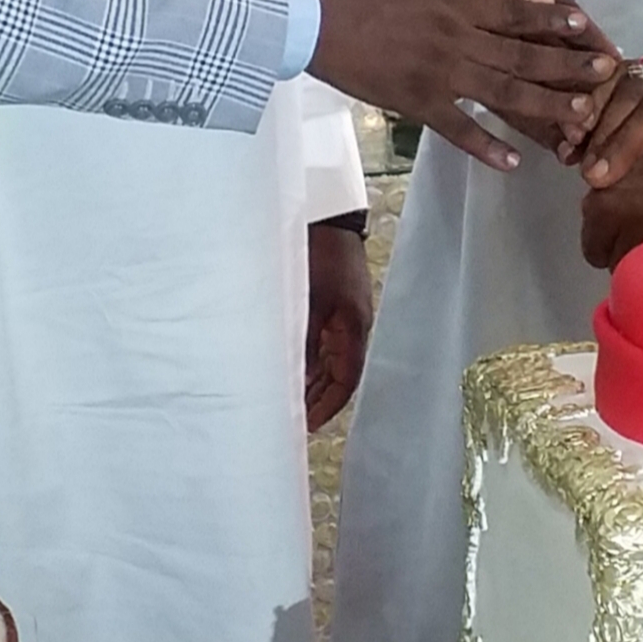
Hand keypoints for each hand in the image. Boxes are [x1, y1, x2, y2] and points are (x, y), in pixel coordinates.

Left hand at [303, 222, 373, 428]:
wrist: (326, 217)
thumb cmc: (320, 256)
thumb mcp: (308, 300)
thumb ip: (301, 339)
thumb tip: (294, 376)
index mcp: (353, 328)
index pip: (346, 380)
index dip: (329, 405)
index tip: (308, 424)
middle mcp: (351, 327)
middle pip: (339, 374)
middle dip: (318, 398)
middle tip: (292, 419)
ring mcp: (342, 316)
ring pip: (329, 360)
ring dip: (312, 381)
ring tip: (288, 400)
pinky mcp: (332, 305)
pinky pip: (322, 343)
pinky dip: (308, 360)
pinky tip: (290, 368)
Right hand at [308, 0, 613, 173]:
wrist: (301, 14)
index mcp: (450, 0)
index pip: (513, 9)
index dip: (550, 17)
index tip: (583, 23)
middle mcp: (454, 37)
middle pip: (522, 52)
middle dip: (567, 63)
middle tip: (606, 72)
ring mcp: (437, 73)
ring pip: (503, 92)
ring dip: (545, 104)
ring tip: (580, 116)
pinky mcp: (413, 102)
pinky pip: (457, 129)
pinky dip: (486, 146)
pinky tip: (513, 162)